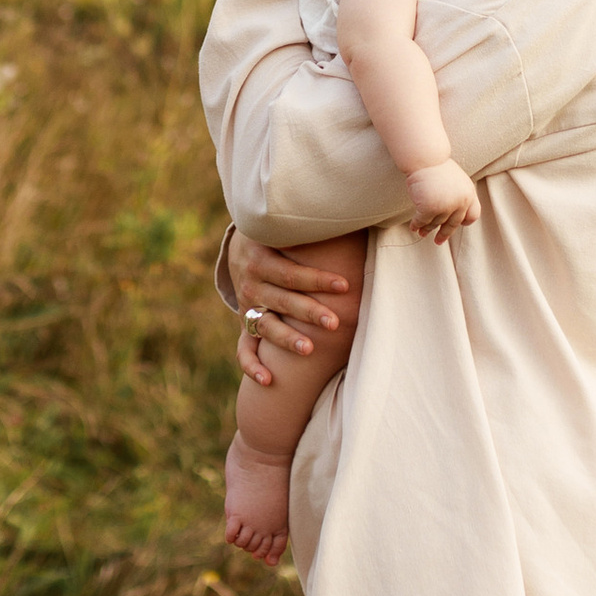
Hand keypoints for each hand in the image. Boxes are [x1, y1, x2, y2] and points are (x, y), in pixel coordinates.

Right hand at [224, 228, 360, 384]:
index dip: (318, 280)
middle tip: (334, 323)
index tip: (345, 286)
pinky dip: (253, 366)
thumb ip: (312, 227)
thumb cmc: (279, 238)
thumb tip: (354, 213)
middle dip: (309, 312)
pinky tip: (269, 381)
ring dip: (285, 338)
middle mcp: (252, 283)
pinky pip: (244, 349)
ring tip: (309, 349)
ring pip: (265, 326)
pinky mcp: (243, 323)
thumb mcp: (286, 228)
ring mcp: (246, 305)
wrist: (241, 248)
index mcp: (262, 258)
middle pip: (283, 300)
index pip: (293, 273)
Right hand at [403, 159, 479, 239]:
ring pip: (436, 223)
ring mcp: (446, 206)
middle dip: (444, 233)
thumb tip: (449, 211)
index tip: (458, 225)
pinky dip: (417, 225)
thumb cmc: (436, 165)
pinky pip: (422, 221)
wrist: (426, 157)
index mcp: (468, 193)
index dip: (464, 221)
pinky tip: (413, 227)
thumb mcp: (454, 179)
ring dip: (427, 229)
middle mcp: (460, 202)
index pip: (472, 214)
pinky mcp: (430, 208)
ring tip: (421, 232)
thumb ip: (456, 194)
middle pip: (453, 223)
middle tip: (438, 241)